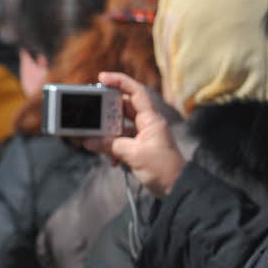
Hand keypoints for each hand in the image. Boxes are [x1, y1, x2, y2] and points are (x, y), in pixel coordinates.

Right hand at [92, 71, 185, 197]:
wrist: (177, 190)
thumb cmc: (163, 170)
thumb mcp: (133, 155)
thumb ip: (110, 146)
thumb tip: (90, 141)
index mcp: (152, 120)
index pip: (136, 92)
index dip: (119, 81)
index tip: (101, 78)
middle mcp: (149, 124)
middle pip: (124, 108)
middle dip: (107, 112)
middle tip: (92, 114)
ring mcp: (145, 137)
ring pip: (121, 127)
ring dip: (109, 135)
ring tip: (98, 142)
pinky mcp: (141, 149)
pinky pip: (123, 142)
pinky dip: (114, 148)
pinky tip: (111, 160)